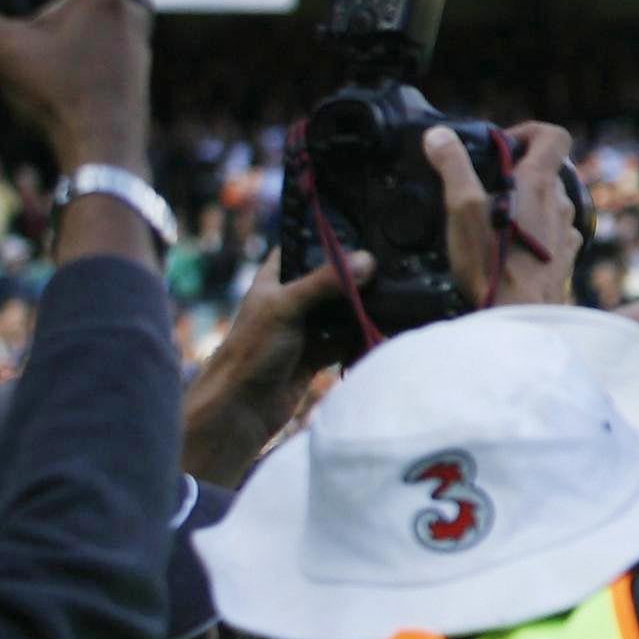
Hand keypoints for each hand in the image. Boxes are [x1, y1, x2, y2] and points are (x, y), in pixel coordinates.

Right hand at [0, 0, 150, 173]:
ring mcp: (139, 40)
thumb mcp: (6, 50)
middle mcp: (130, 12)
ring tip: (46, 18)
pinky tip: (65, 52)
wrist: (104, 143)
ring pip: (114, 4)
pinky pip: (117, 32)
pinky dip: (93, 29)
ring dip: (82, 2)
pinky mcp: (138, 65)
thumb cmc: (60, 93)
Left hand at [182, 251, 370, 487]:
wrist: (241, 409)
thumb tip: (368, 260)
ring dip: (362, 307)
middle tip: (393, 263)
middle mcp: (292, 298)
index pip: (305, 245)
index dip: (331, 237)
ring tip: (396, 294)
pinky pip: (346, 338)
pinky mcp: (317, 352)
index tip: (368, 228)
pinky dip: (361, 335)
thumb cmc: (252, 351)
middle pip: (331, 278)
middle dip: (357, 275)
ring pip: (342, 309)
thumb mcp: (287, 307)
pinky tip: (383, 328)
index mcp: (275, 278)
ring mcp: (306, 326)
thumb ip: (326, 282)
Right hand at [427, 124, 579, 310]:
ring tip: (492, 225)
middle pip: (546, 170)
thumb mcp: (463, 209)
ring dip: (524, 206)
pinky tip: (510, 250)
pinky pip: (553, 232)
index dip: (529, 132)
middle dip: (516, 175)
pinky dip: (534, 233)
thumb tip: (438, 135)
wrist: (522, 316)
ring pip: (548, 203)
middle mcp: (560, 202)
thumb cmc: (493, 264)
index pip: (554, 136)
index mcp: (539, 183)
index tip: (503, 149)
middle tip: (485, 191)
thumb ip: (453, 167)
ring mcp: (567, 230)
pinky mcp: (567, 256)